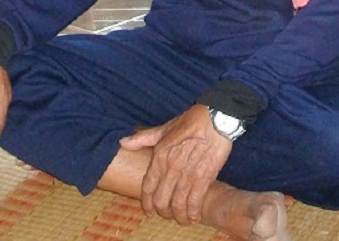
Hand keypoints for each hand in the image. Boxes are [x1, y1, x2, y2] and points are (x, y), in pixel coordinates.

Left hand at [121, 104, 231, 224]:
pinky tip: (193, 217)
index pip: (147, 187)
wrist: (216, 118)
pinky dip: (193, 212)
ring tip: (181, 219)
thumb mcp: (164, 128)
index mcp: (160, 156)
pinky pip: (195, 201)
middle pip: (161, 200)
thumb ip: (142, 138)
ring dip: (179, 216)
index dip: (147, 202)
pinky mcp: (204, 177)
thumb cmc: (190, 121)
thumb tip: (122, 142)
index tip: (149, 210)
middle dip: (162, 211)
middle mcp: (171, 168)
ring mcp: (188, 174)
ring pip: (177, 204)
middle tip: (166, 214)